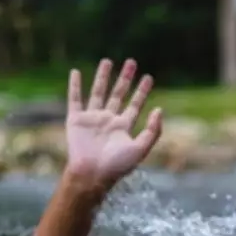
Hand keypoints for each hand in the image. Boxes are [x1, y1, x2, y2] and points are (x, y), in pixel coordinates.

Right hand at [65, 58, 161, 188]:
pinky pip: (74, 99)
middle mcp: (108, 121)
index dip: (142, 91)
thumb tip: (160, 109)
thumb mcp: (141, 149)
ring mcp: (92, 119)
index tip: (148, 77)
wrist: (91, 174)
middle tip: (132, 62)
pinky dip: (75, 86)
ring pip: (98, 92)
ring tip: (108, 61)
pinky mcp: (76, 120)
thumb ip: (153, 131)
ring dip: (103, 77)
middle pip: (118, 94)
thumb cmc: (117, 166)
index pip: (135, 105)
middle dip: (125, 79)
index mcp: (123, 127)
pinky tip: (76, 72)